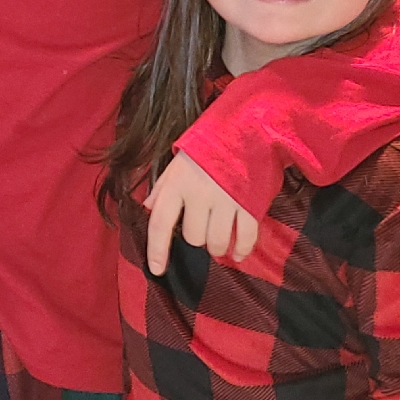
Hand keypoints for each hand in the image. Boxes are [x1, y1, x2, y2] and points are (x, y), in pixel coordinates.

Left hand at [144, 151, 259, 275]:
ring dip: (217, 247)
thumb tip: (149, 208)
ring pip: (217, 243)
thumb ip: (162, 188)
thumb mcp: (177, 164)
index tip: (156, 269)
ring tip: (219, 238)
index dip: (157, 250)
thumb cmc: (207, 149)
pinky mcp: (250, 204)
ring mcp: (226, 200)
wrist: (246, 129)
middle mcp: (199, 194)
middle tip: (203, 225)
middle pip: (193, 237)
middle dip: (196, 238)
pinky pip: (246, 238)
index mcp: (176, 184)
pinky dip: (242, 250)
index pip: (160, 224)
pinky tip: (238, 253)